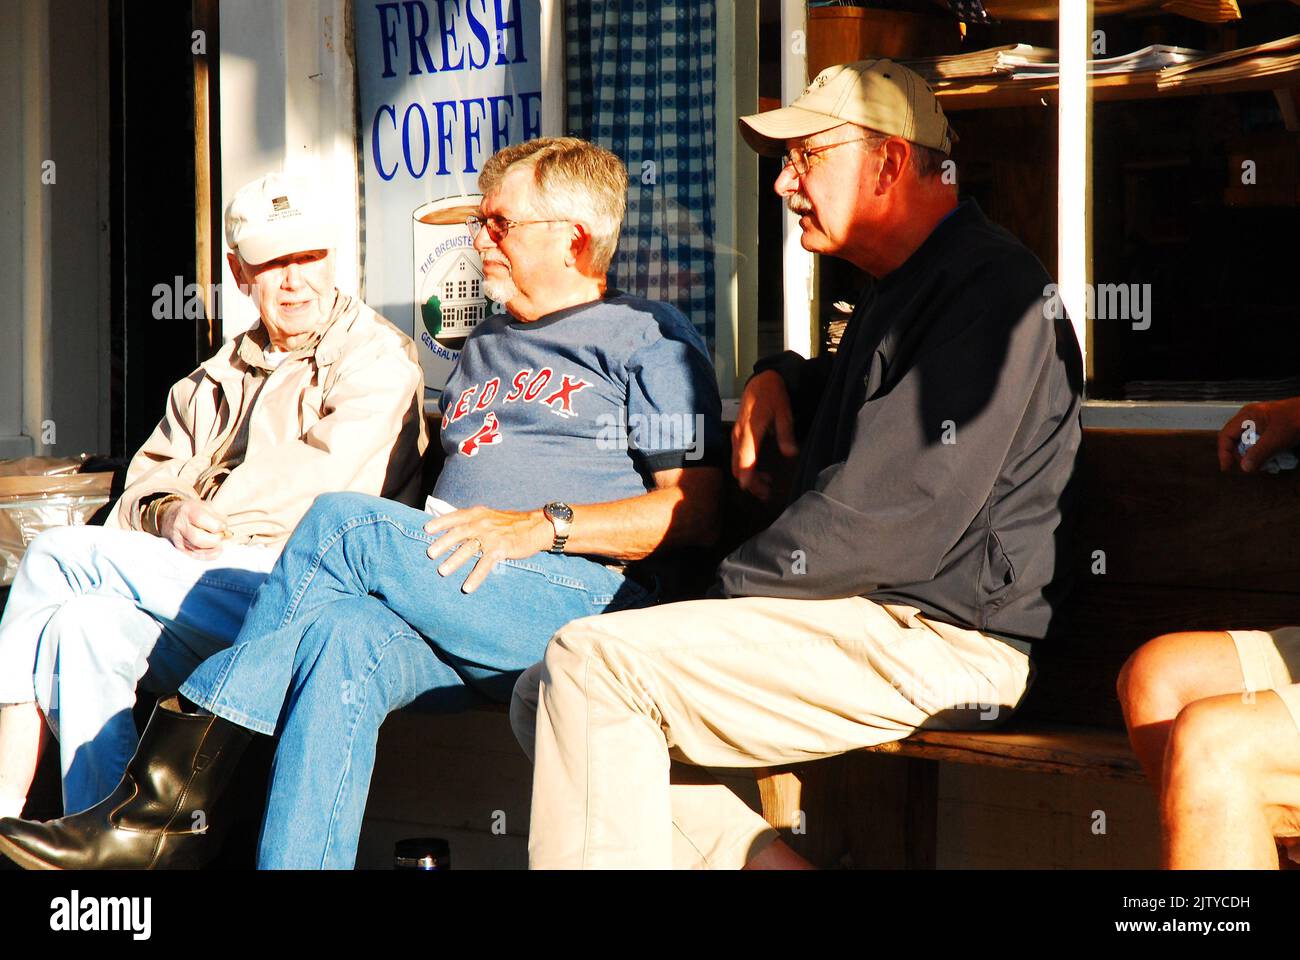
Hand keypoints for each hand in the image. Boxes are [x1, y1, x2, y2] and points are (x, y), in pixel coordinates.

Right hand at [158, 499, 229, 558]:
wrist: (170, 516)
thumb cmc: (191, 511)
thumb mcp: (205, 507)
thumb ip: (218, 518)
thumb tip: (227, 532)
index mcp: (187, 512)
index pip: (201, 519)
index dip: (217, 525)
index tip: (222, 526)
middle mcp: (180, 526)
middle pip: (198, 539)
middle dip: (215, 539)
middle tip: (220, 536)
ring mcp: (178, 539)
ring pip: (198, 550)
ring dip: (213, 548)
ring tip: (217, 541)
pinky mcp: (179, 549)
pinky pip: (195, 556)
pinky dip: (209, 555)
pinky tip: (215, 550)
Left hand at [424, 506, 553, 593]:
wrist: (536, 526)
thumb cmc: (512, 523)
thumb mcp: (491, 516)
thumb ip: (474, 520)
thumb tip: (456, 528)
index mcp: (479, 514)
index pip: (456, 517)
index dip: (441, 522)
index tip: (427, 529)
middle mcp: (483, 523)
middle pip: (458, 533)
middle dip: (443, 544)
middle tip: (430, 554)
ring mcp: (492, 537)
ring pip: (469, 549)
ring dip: (454, 561)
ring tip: (442, 571)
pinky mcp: (501, 549)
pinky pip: (485, 565)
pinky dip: (475, 577)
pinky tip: (467, 587)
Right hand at [732, 370, 798, 499]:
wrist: (762, 380)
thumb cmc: (773, 395)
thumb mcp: (784, 412)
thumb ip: (785, 434)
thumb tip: (790, 454)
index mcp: (750, 429)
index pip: (745, 456)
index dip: (746, 474)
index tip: (749, 488)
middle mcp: (739, 434)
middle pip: (738, 465)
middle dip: (750, 482)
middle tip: (767, 494)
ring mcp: (736, 435)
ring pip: (736, 463)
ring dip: (749, 476)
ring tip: (766, 487)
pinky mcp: (737, 436)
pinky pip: (738, 457)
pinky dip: (746, 468)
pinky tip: (761, 473)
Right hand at [1217, 398, 1299, 472]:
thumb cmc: (1296, 418)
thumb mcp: (1276, 438)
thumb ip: (1259, 453)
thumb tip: (1244, 467)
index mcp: (1247, 417)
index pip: (1226, 435)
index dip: (1224, 452)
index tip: (1227, 467)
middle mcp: (1250, 420)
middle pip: (1236, 441)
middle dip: (1243, 456)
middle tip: (1252, 467)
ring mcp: (1260, 425)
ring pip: (1249, 445)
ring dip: (1256, 457)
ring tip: (1267, 464)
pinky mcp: (1270, 431)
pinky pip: (1260, 445)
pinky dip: (1265, 454)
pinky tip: (1274, 458)